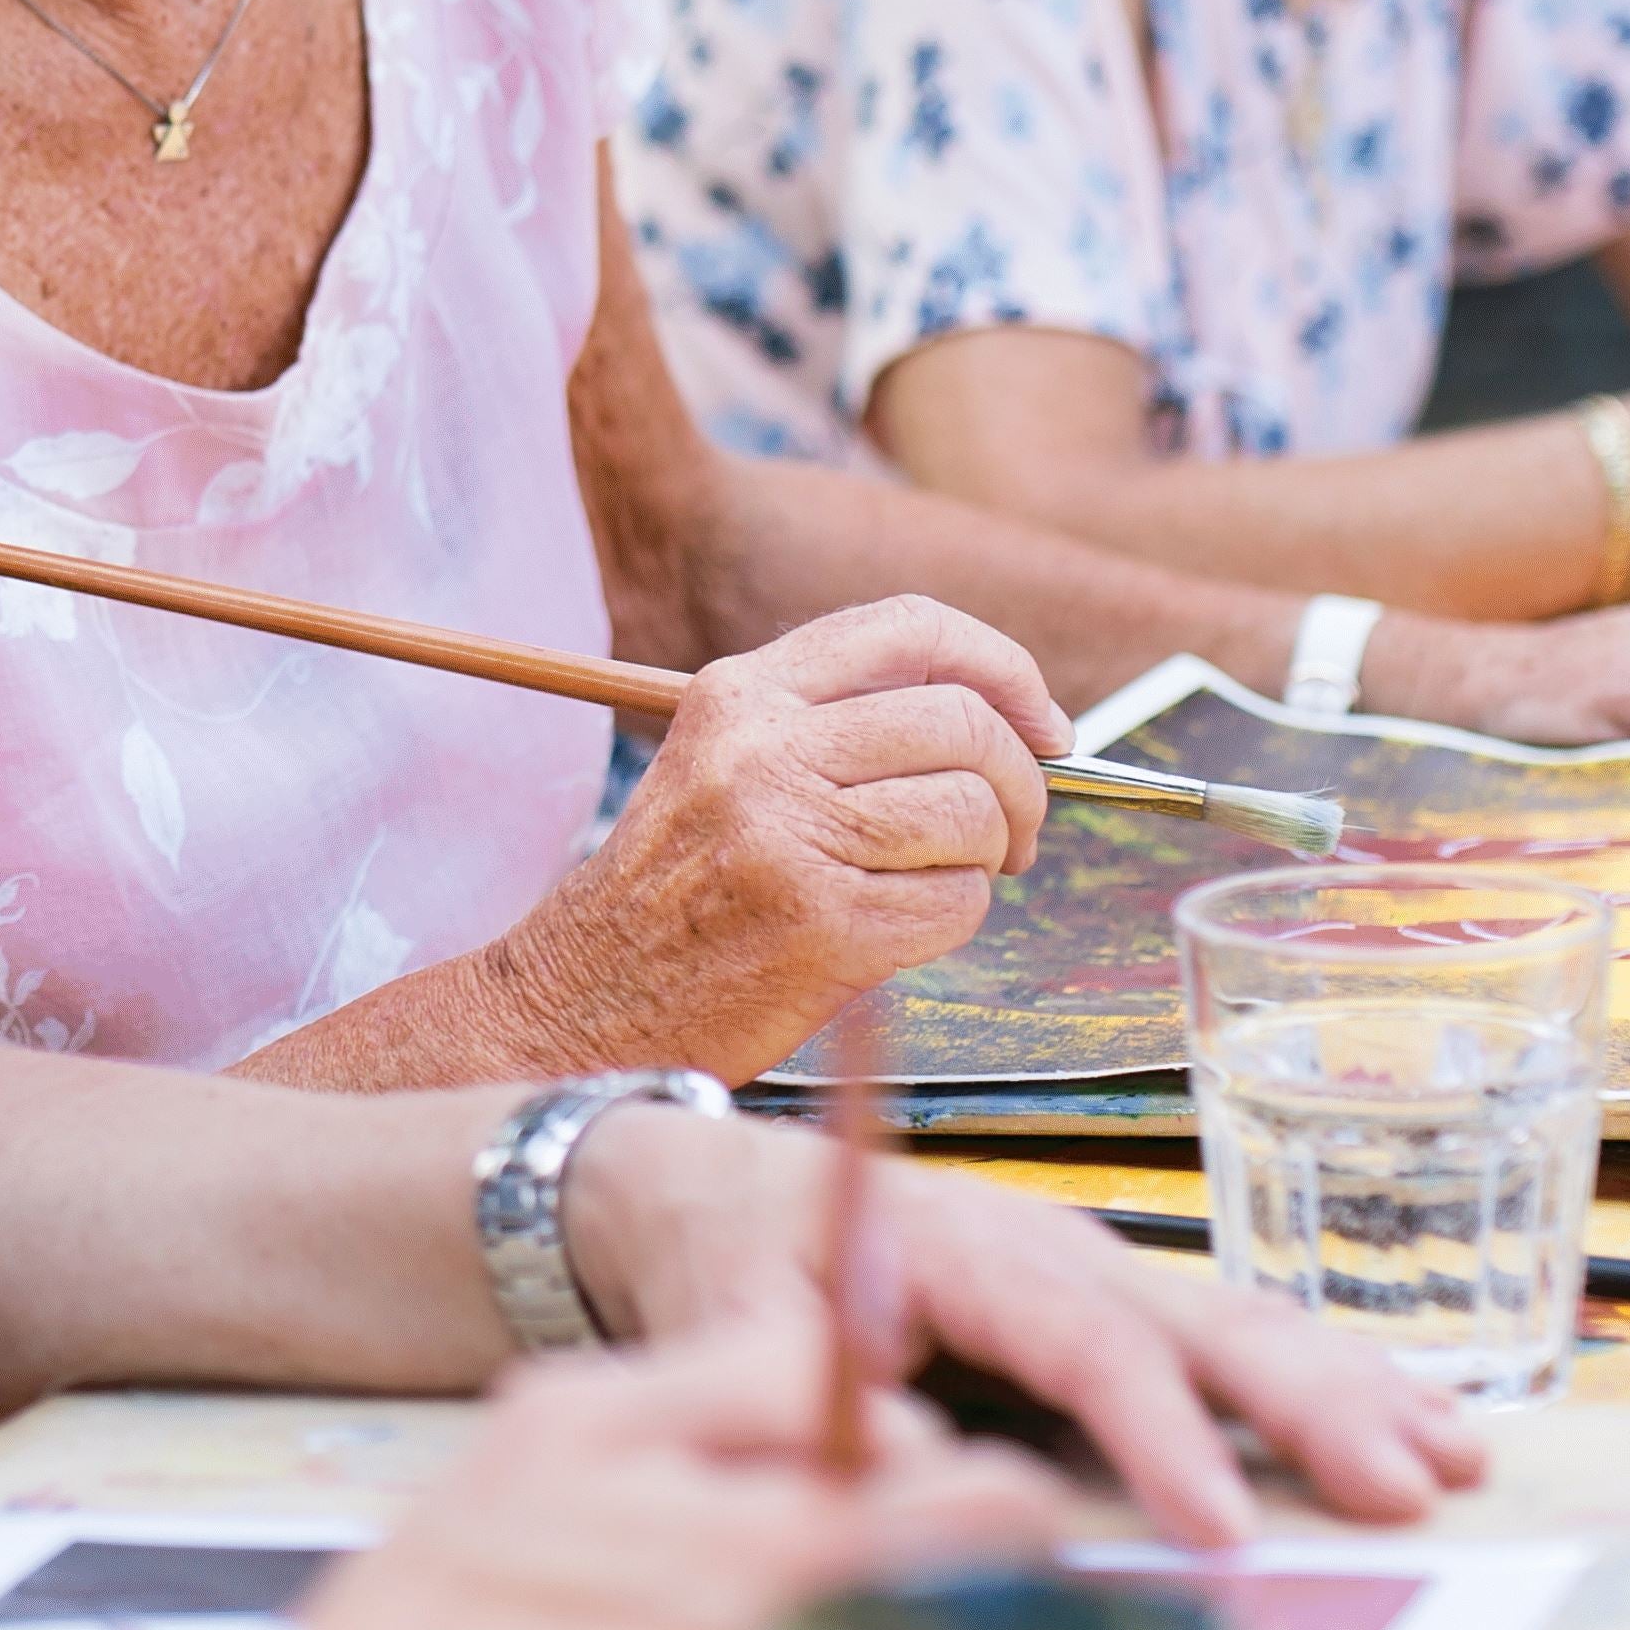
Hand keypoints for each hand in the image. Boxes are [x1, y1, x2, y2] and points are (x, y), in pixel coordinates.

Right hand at [228, 1327, 1067, 1629]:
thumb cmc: (447, 1614)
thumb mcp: (564, 1423)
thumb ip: (735, 1370)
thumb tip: (856, 1352)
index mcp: (801, 1554)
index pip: (1010, 1505)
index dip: (961, 1479)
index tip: (904, 1492)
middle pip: (1002, 1618)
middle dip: (941, 1582)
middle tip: (836, 1583)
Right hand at [490, 600, 1063, 1077]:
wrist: (586, 1002)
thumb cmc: (675, 890)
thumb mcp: (724, 763)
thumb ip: (833, 721)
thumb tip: (1002, 715)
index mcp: (740, 694)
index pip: (910, 627)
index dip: (1003, 668)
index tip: (1043, 724)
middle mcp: (762, 751)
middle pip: (963, 722)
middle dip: (1022, 781)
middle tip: (1013, 832)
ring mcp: (790, 838)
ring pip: (971, 813)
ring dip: (988, 857)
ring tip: (946, 882)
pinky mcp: (822, 928)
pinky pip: (956, 904)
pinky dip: (954, 920)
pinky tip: (901, 930)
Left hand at [568, 1122, 1485, 1545]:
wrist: (716, 1191)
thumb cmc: (730, 1261)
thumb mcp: (731, 1326)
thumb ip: (807, 1386)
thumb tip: (910, 1462)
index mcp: (962, 1249)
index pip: (1081, 1342)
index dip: (1156, 1432)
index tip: (1218, 1526)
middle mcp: (1057, 1251)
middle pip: (1203, 1320)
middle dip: (1312, 1406)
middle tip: (1407, 1488)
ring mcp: (1102, 1275)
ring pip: (1249, 1322)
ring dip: (1356, 1389)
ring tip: (1456, 1458)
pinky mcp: (1122, 1311)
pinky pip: (1243, 1343)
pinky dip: (1340, 1382)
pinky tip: (1431, 1426)